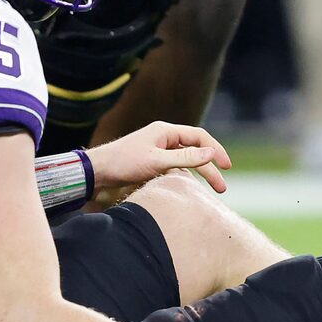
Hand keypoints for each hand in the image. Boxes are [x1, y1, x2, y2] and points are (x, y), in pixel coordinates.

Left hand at [88, 121, 230, 206]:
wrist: (95, 172)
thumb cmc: (123, 163)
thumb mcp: (156, 161)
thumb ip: (185, 158)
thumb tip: (212, 153)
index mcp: (166, 131)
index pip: (199, 137)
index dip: (216, 150)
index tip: (226, 167)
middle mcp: (163, 138)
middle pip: (194, 150)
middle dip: (210, 167)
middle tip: (221, 186)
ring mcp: (157, 151)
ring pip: (185, 160)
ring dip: (198, 173)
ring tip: (210, 190)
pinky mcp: (150, 163)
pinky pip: (174, 167)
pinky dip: (185, 176)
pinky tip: (189, 187)